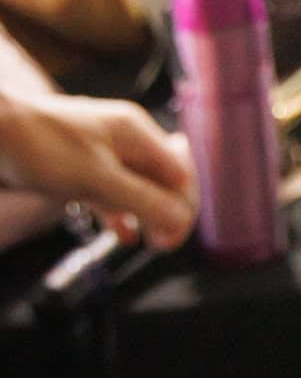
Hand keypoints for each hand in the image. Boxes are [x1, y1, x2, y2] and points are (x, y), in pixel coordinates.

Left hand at [0, 91, 196, 248]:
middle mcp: (126, 140)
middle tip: (160, 244)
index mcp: (137, 133)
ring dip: (147, 215)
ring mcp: (104, 152)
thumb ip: (143, 200)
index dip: (183, 208)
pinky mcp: (83, 167)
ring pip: (140, 188)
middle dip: (168, 212)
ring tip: (147, 242)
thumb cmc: (40, 147)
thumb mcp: (97, 179)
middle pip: (164, 180)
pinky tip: (122, 235)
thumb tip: (181, 220)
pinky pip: (114, 192)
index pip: (181, 173)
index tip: (171, 239)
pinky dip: (121, 214)